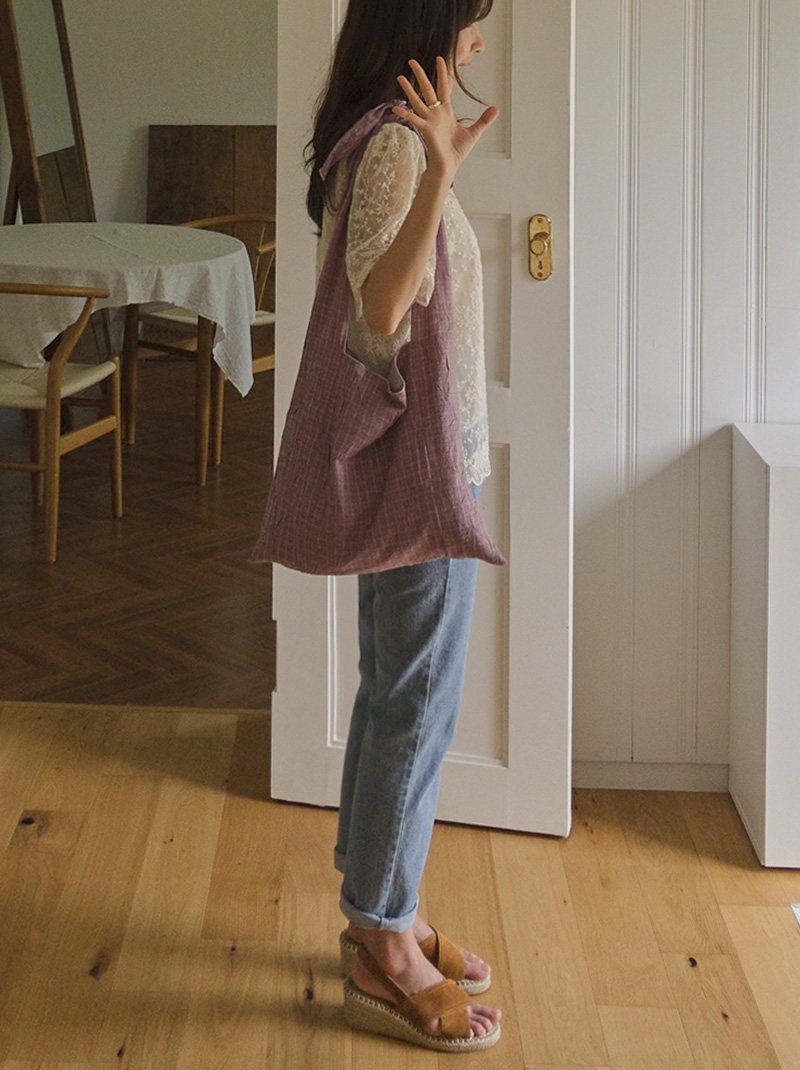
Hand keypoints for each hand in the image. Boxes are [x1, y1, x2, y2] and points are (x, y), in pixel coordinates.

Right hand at [393, 57, 498, 183]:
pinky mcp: (426, 130)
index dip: (441, 73)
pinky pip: (414, 120)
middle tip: (412, 60)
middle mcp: (435, 113)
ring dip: (408, 89)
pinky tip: (395, 108)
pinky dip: (404, 114)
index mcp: (446, 111)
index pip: (443, 87)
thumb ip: (483, 120)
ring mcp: (429, 121)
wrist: (448, 167)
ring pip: (417, 100)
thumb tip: (496, 109)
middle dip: (420, 74)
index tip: (439, 59)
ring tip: (400, 76)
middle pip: (427, 89)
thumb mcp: (474, 132)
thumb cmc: (456, 151)